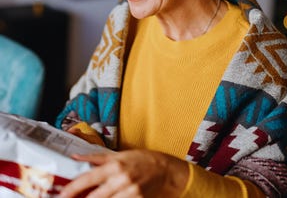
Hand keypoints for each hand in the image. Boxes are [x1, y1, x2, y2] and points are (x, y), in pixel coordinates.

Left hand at [58, 149, 188, 197]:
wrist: (164, 170)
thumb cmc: (142, 159)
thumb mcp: (120, 154)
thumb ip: (97, 158)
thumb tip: (77, 156)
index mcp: (115, 165)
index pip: (88, 178)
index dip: (72, 189)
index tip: (61, 195)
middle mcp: (120, 179)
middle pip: (93, 197)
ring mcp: (129, 192)